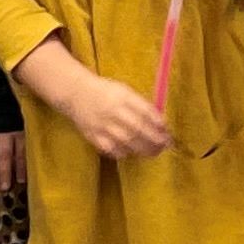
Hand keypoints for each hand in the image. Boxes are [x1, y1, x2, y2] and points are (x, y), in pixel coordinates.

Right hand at [53, 66, 169, 161]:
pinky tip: (131, 152)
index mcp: (123, 97)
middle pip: (138, 128)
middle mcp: (112, 111)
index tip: (167, 130)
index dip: (158, 123)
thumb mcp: (125, 91)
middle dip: (154, 139)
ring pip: (126, 141)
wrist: (77, 93)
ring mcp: (102, 125)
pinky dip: (123, 152)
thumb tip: (160, 122)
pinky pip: (111, 149)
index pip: (145, 111)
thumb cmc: (106, 92)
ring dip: (143, 148)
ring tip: (154, 152)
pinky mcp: (93, 136)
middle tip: (165, 145)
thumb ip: (140, 105)